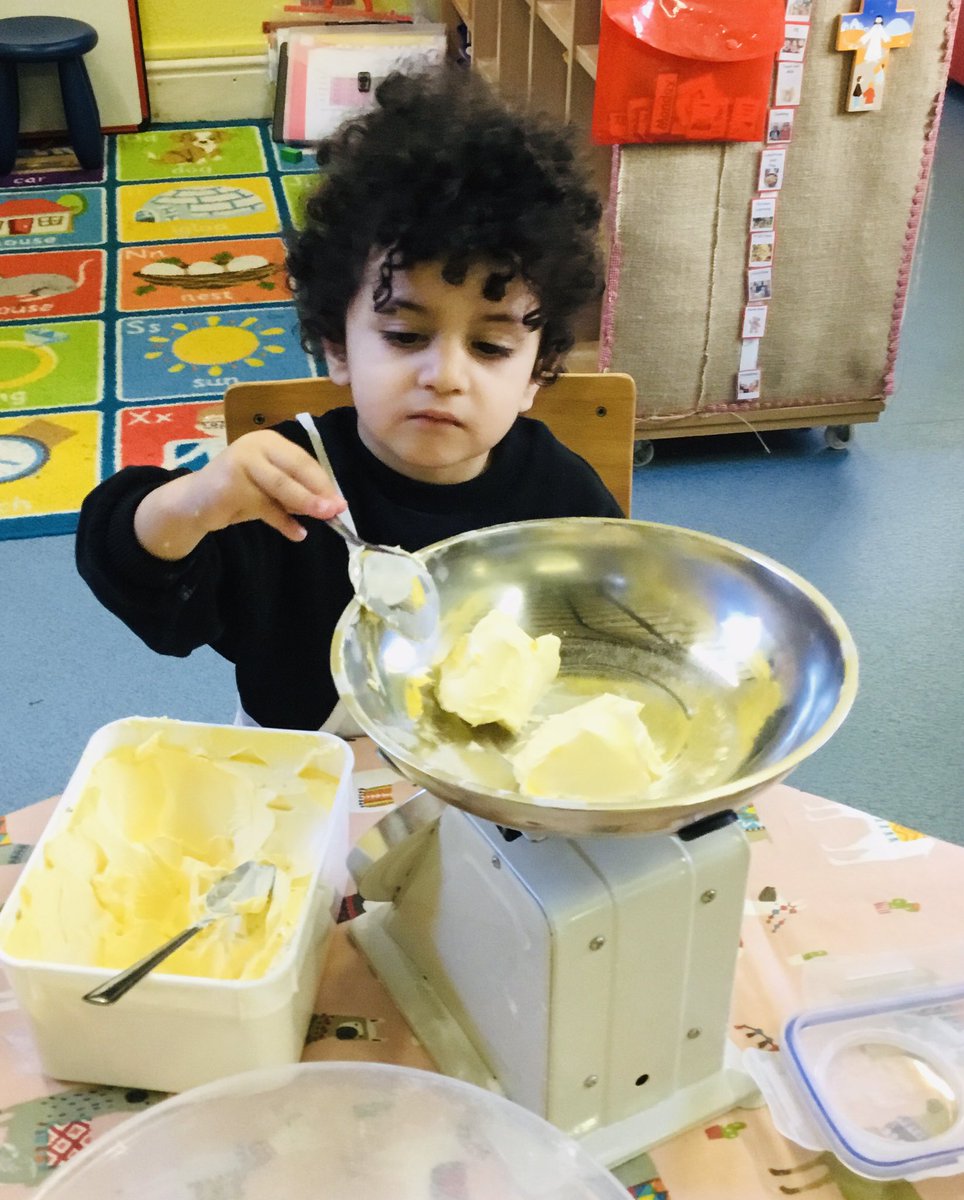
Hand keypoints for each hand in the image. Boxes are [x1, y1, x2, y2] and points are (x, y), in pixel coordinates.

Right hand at [134, 431, 346, 559]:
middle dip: (318, 491)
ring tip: (325, 517)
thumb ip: (297, 494)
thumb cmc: (238, 493)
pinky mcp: (230, 486)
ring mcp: (240, 463)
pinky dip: (283, 522)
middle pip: (295, 469)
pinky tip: (297, 534)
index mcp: (269, 442)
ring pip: (281, 487)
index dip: (324, 482)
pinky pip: (264, 507)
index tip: (340, 501)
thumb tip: (331, 506)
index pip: (303, 460)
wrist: (193, 503)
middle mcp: (254, 446)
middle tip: (337, 509)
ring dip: (305, 503)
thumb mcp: (272, 491)